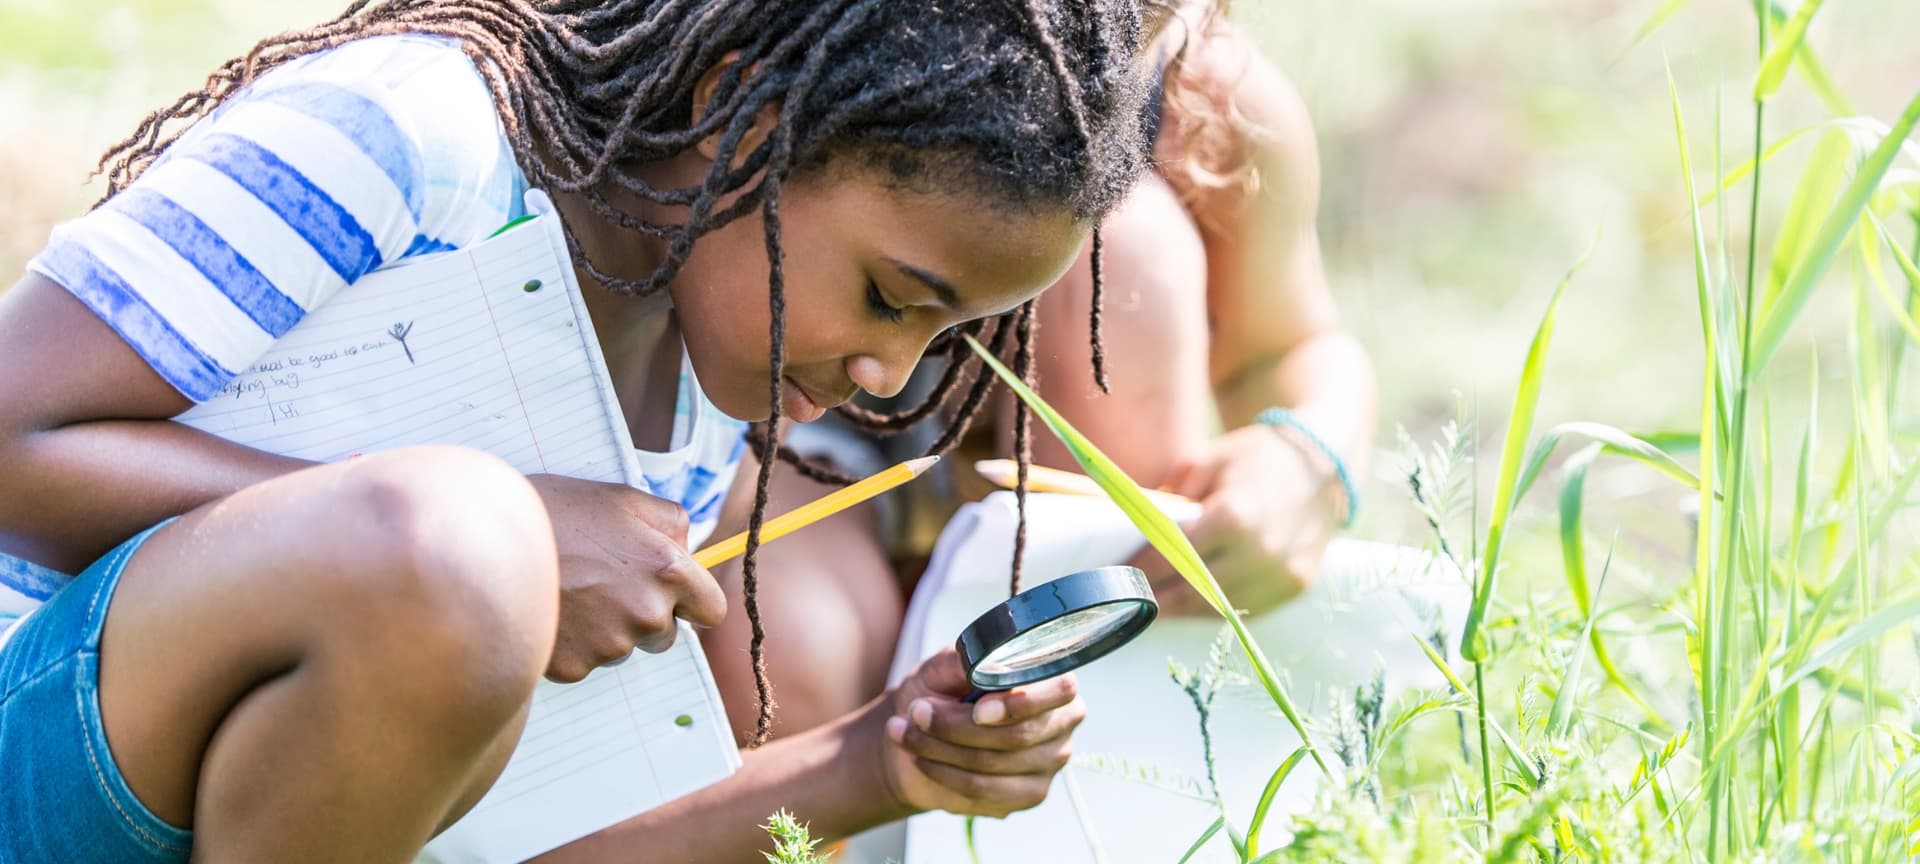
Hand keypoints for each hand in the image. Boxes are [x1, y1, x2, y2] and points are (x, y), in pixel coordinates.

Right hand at [527, 474, 726, 681]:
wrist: (485, 543)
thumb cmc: (554, 513)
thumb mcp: (620, 498)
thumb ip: (669, 521)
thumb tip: (687, 546)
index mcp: (667, 571)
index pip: (713, 611)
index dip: (693, 602)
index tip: (677, 596)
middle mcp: (647, 614)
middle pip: (665, 634)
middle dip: (645, 614)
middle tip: (605, 584)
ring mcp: (609, 645)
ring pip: (622, 647)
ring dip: (606, 628)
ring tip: (569, 591)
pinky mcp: (574, 667)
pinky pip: (585, 661)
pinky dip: (572, 642)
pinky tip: (550, 611)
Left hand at [874, 649, 1084, 818]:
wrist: (921, 735)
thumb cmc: (939, 691)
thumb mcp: (943, 666)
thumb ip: (964, 661)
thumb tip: (980, 664)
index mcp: (1053, 683)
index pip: (1059, 692)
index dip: (1018, 704)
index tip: (977, 710)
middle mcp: (1060, 725)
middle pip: (1019, 735)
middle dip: (957, 726)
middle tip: (916, 712)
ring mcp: (1048, 765)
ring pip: (994, 764)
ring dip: (940, 748)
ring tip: (903, 732)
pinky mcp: (1027, 796)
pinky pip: (982, 790)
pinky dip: (944, 774)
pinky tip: (922, 758)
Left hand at [1129, 423, 1343, 616]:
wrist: (1325, 467)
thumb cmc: (1259, 457)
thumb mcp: (1210, 461)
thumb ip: (1173, 494)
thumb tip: (1138, 525)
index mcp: (1234, 516)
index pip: (1172, 555)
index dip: (1140, 570)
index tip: (1117, 574)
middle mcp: (1260, 552)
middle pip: (1190, 589)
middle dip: (1153, 597)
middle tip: (1125, 599)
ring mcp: (1281, 575)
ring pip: (1215, 607)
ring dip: (1179, 610)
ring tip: (1150, 607)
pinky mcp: (1296, 587)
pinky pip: (1244, 608)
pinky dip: (1213, 608)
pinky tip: (1189, 603)